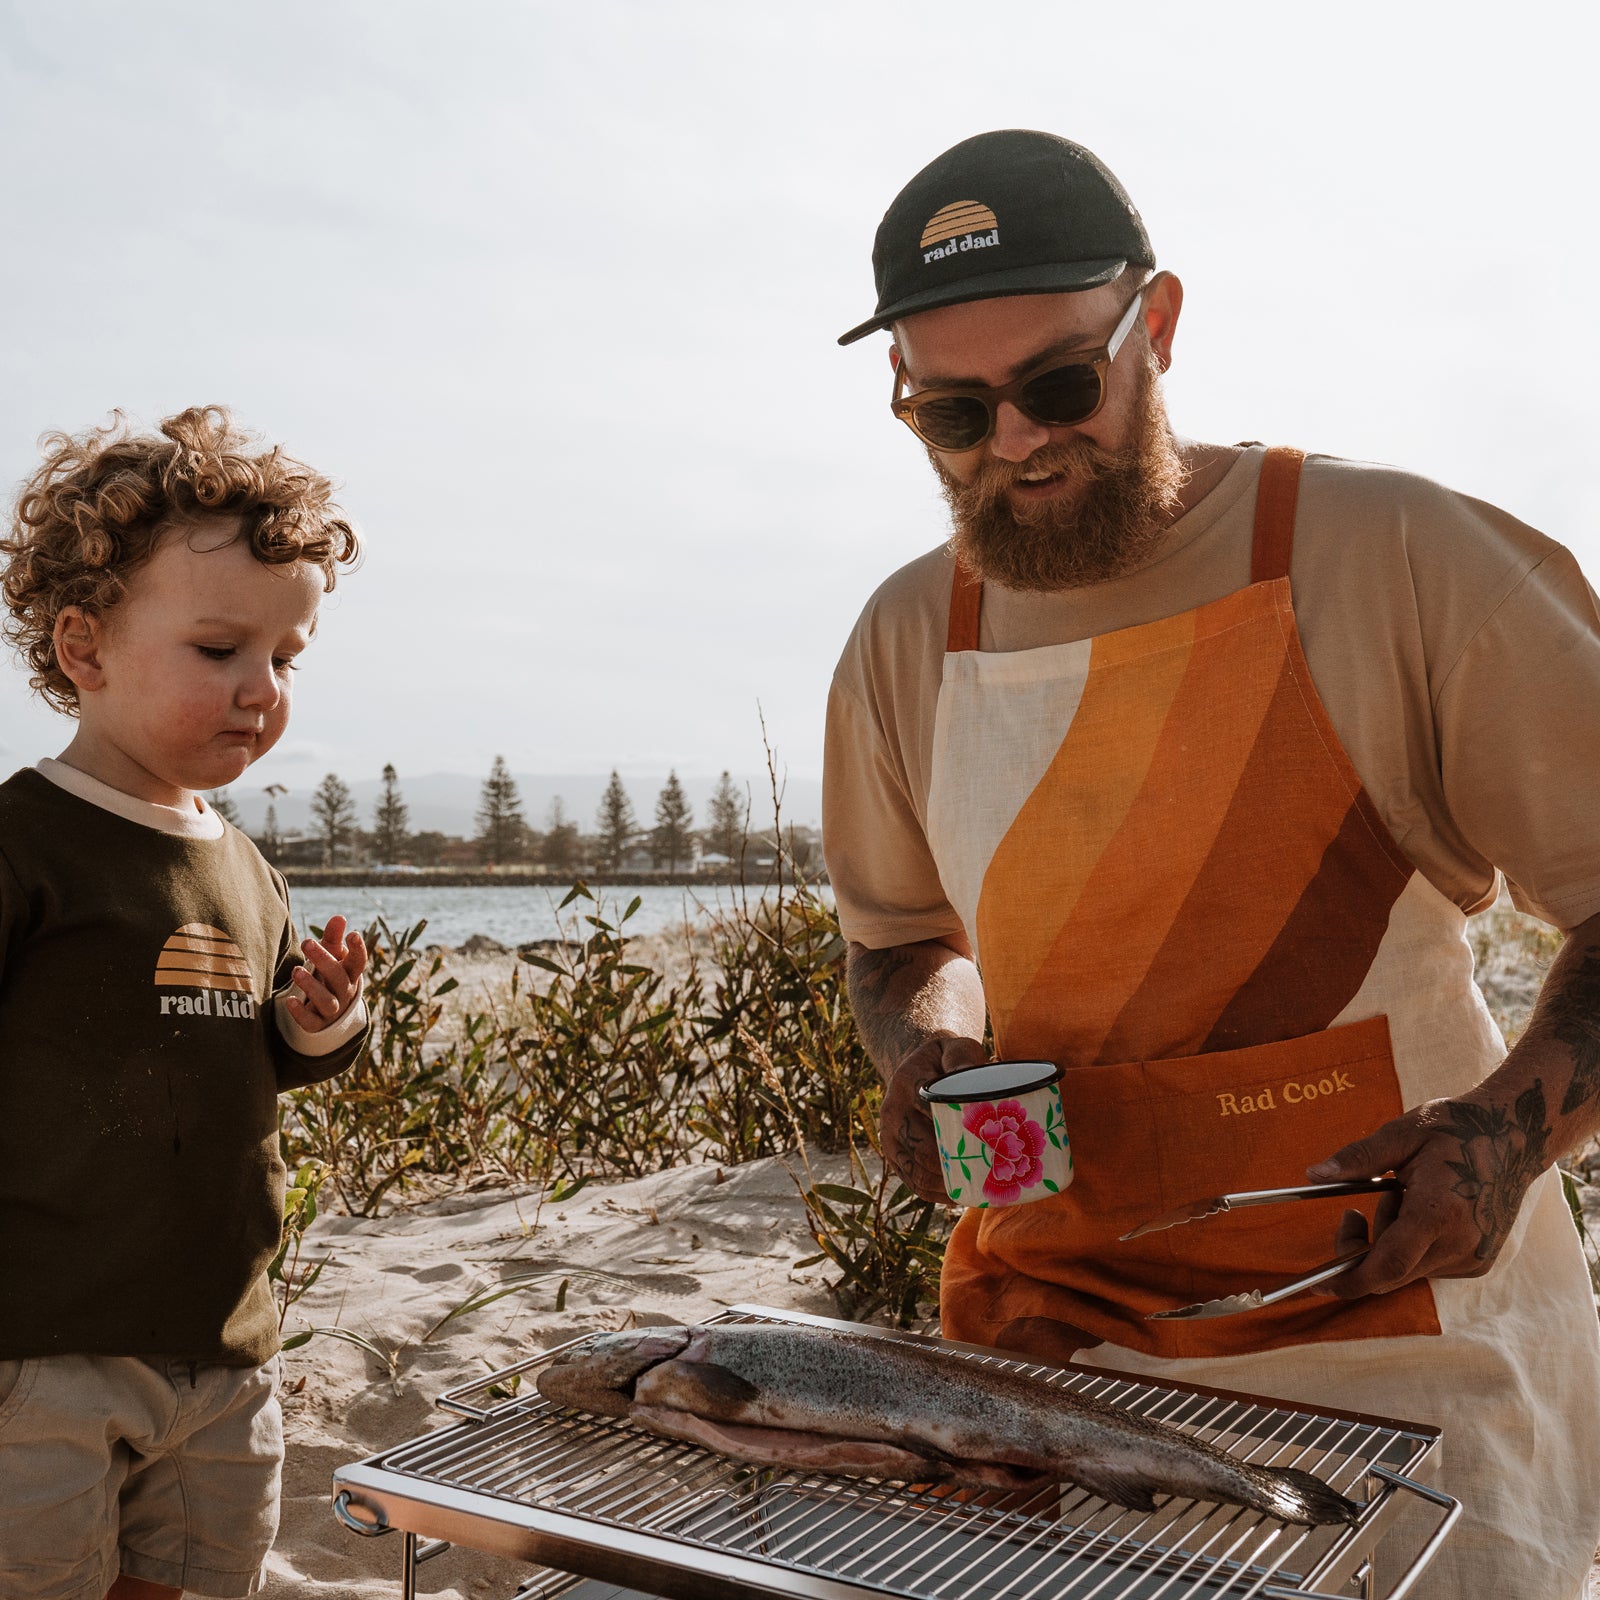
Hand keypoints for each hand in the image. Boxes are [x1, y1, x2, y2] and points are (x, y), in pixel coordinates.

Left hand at [285, 914, 367, 1033]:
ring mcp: (332, 1010)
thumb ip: (333, 938)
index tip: (352, 934)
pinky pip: (310, 1022)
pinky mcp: (317, 1024)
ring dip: (311, 986)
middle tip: (307, 942)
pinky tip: (290, 1000)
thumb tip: (339, 917)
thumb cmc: (329, 977)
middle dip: (324, 960)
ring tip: (296, 971)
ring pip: (326, 1001)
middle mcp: (344, 992)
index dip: (358, 950)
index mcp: (350, 974)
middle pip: (338, 978)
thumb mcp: (331, 957)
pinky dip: (300, 1012)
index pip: (359, 962)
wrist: (327, 1014)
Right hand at [881, 1035, 987, 1204]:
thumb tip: (969, 1073)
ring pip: (916, 1169)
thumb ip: (962, 1057)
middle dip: (955, 1164)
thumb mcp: (955, 1048)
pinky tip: (956, 1195)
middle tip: (988, 1172)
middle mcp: (891, 1109)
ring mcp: (889, 1134)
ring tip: (976, 1188)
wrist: (919, 1068)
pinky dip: (934, 1192)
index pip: (929, 1108)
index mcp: (906, 1080)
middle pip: (923, 1147)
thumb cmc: (947, 1060)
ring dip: (945, 1184)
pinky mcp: (892, 1153)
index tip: (985, 1141)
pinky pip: (911, 1180)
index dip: (954, 1129)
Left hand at [1307, 1084, 1551, 1297]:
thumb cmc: (1455, 1128)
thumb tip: (1312, 1174)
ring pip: (1407, 1269)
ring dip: (1388, 1241)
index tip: (1320, 1284)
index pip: (1388, 1265)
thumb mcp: (1402, 1133)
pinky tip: (1423, 1210)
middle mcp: (1460, 1244)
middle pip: (1391, 1271)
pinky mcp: (1479, 1263)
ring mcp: (1473, 1258)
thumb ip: (1358, 1158)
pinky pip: (1427, 1266)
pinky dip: (1411, 1245)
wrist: (1515, 1137)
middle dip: (1361, 1249)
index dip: (1351, 1279)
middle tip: (1353, 1211)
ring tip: (1401, 1195)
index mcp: (1438, 1213)